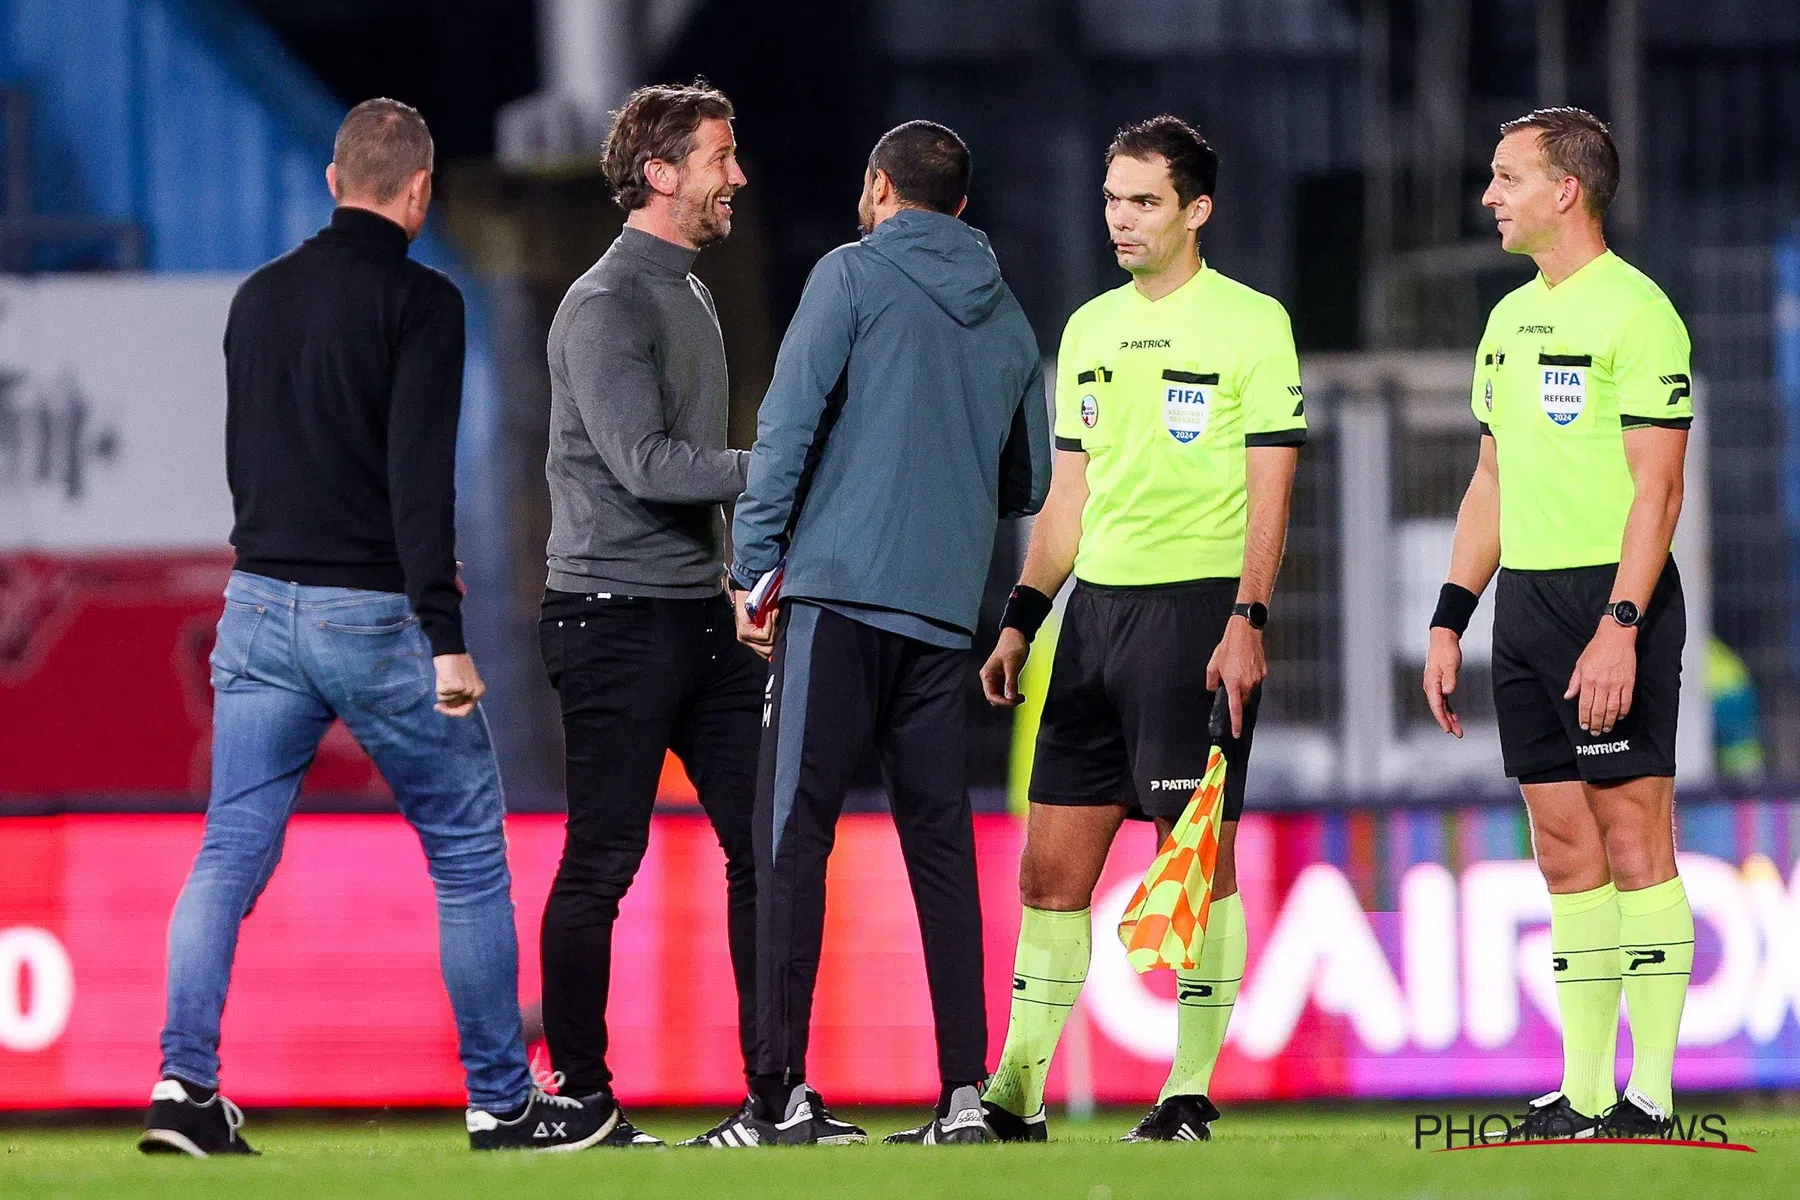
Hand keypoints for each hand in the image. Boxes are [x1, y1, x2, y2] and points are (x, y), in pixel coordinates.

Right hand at [433, 653, 484, 717]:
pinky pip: (441, 695)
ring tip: (444, 680)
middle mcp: (474, 692)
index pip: (466, 711)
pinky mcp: (454, 686)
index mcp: (479, 691)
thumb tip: (453, 707)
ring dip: (443, 693)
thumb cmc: (456, 664)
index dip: (454, 712)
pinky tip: (442, 677)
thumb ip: (463, 694)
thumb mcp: (465, 681)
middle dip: (446, 709)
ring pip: (447, 702)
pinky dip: (439, 688)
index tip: (444, 709)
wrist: (450, 650)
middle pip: (456, 710)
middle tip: (437, 706)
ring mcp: (464, 689)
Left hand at [733, 588, 776, 660]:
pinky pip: (764, 635)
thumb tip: (782, 639)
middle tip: (776, 620)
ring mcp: (744, 637)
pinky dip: (770, 624)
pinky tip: (769, 614)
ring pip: (768, 643)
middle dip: (776, 635)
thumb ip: (772, 629)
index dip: (777, 640)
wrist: (746, 589)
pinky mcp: (745, 632)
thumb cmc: (758, 601)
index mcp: (751, 639)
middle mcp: (746, 640)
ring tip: (772, 615)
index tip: (779, 624)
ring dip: (773, 628)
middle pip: (768, 651)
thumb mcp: (767, 618)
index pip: (767, 652)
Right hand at [980, 628, 1030, 707]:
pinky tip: (1019, 693)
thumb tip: (1010, 698)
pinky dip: (1013, 694)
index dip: (1002, 702)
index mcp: (987, 674)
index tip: (1013, 703)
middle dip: (1007, 701)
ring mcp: (997, 678)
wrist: (1017, 635)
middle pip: (995, 698)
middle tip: (1019, 699)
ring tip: (1021, 697)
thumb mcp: (1012, 666)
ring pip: (1001, 696)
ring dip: (1010, 699)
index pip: (991, 695)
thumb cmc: (1012, 646)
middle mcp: (990, 678)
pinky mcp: (1004, 677)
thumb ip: (1010, 683)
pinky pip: (1006, 691)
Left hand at [1205, 616, 1265, 737]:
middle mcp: (1248, 683)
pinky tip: (1244, 665)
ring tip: (1237, 669)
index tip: (1236, 733)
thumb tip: (1213, 690)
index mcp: (1234, 684)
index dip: (1236, 723)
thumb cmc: (1228, 647)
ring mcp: (1257, 678)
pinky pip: (1255, 681)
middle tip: (1231, 684)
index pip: (1235, 709)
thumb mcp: (1213, 665)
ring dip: (1243, 686)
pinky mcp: (1263, 672)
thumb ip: (1212, 682)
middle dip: (1237, 698)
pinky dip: (1249, 678)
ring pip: (1249, 690)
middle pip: (1243, 700)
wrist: (1245, 632)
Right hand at [1423, 628, 1463, 737]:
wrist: (1443, 640)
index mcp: (1431, 683)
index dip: (1442, 718)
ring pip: (1441, 707)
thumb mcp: (1450, 664)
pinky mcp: (1440, 684)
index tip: (1448, 729)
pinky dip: (1449, 710)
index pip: (1436, 705)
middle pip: (1438, 709)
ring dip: (1449, 718)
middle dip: (1447, 722)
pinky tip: (1454, 717)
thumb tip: (1447, 692)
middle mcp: (1431, 686)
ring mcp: (1435, 686)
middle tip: (1457, 733)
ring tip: (1457, 729)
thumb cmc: (1446, 650)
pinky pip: (1443, 702)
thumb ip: (1449, 679)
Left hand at [1566, 619, 1637, 734]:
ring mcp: (1617, 684)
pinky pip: (1626, 702)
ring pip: (1613, 709)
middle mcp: (1602, 684)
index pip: (1585, 704)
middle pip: (1599, 710)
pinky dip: (1623, 712)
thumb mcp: (1580, 664)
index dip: (1584, 718)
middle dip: (1596, 724)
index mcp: (1588, 679)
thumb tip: (1568, 696)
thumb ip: (1574, 682)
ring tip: (1607, 728)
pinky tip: (1620, 717)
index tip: (1584, 726)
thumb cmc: (1597, 648)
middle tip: (1595, 732)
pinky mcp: (1629, 682)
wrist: (1616, 636)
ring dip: (1610, 721)